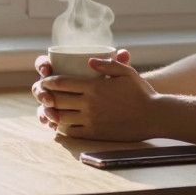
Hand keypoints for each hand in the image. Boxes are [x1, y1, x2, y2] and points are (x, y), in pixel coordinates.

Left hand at [34, 53, 160, 140]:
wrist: (154, 116)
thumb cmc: (141, 92)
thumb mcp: (126, 72)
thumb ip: (107, 64)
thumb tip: (88, 61)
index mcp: (94, 87)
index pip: (62, 83)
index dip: (49, 81)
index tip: (44, 80)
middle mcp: (89, 104)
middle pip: (57, 100)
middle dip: (45, 96)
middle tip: (41, 94)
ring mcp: (91, 120)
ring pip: (61, 117)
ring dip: (51, 113)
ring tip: (48, 109)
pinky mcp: (95, 133)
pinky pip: (72, 131)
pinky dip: (62, 127)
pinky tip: (61, 123)